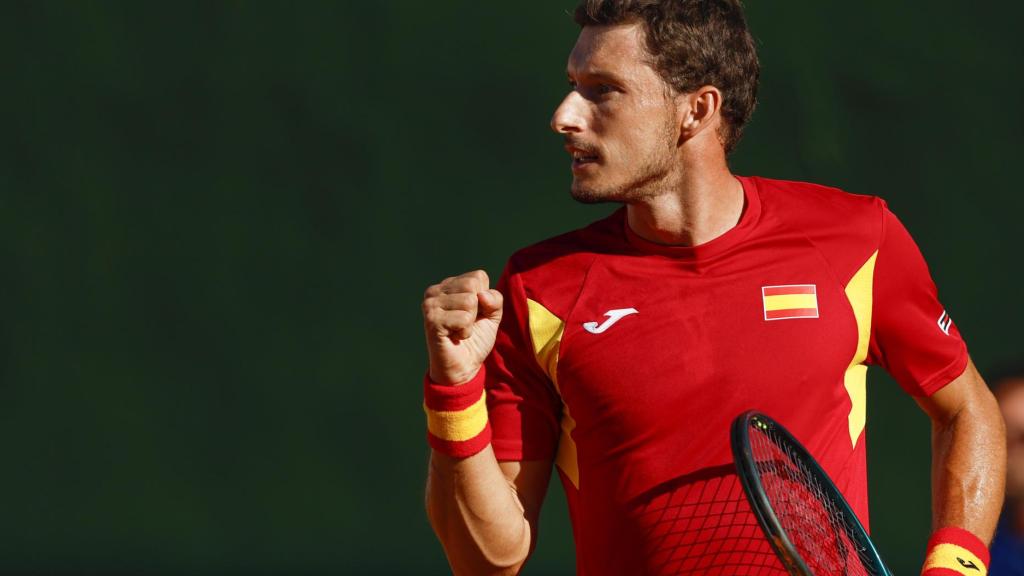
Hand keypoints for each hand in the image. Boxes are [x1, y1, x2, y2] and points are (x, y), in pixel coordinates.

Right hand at [422, 270, 503, 385]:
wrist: (463, 367)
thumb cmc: (475, 339)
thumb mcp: (492, 315)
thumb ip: (495, 299)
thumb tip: (481, 295)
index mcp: (448, 285)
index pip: (478, 276)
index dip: (485, 299)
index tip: (474, 315)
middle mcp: (435, 290)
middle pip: (473, 285)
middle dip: (478, 309)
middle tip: (466, 323)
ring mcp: (430, 304)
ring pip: (470, 301)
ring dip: (471, 322)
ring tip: (459, 331)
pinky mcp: (432, 320)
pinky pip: (464, 318)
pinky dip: (466, 332)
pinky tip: (454, 337)